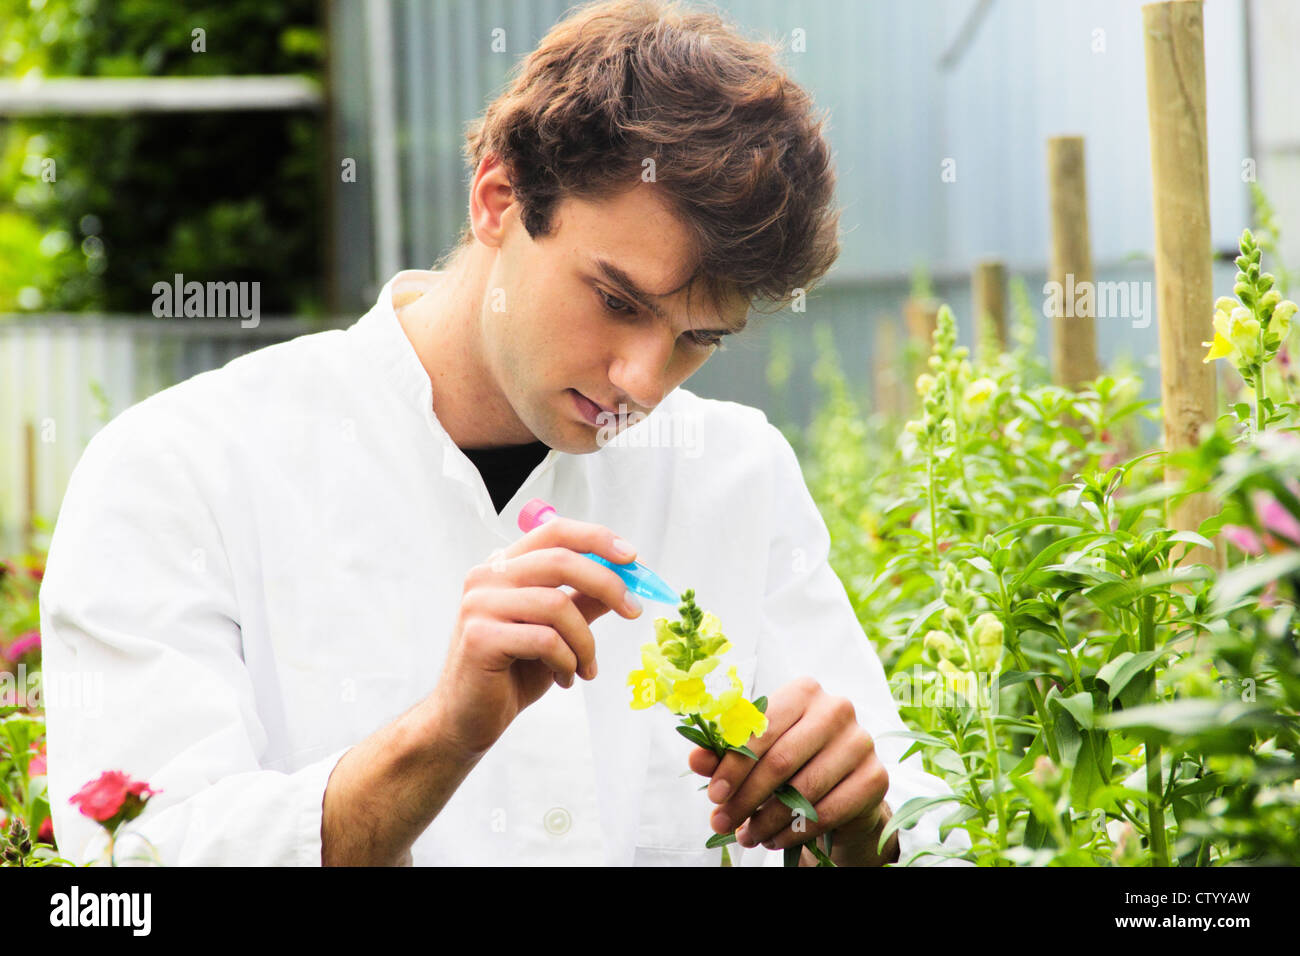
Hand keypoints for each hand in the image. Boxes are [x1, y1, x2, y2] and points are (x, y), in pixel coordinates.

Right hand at [429, 516, 643, 760]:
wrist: (467, 719)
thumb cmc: (511, 673)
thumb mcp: (557, 631)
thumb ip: (583, 602)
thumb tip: (625, 581)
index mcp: (504, 566)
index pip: (554, 531)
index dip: (597, 539)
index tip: (633, 558)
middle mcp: (487, 577)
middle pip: (561, 561)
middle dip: (608, 585)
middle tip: (634, 611)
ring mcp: (479, 605)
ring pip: (557, 605)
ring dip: (585, 642)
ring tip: (586, 668)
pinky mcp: (479, 637)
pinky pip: (545, 640)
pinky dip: (567, 662)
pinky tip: (564, 679)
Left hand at [688, 676, 893, 859]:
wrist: (842, 784)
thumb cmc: (792, 759)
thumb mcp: (757, 753)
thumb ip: (726, 753)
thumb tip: (695, 759)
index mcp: (803, 691)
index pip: (761, 728)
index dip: (733, 765)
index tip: (714, 796)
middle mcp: (836, 709)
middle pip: (781, 760)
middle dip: (746, 797)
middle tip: (722, 822)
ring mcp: (860, 742)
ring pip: (804, 789)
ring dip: (768, 820)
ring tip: (747, 835)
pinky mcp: (875, 777)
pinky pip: (829, 811)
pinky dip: (797, 831)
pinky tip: (776, 839)